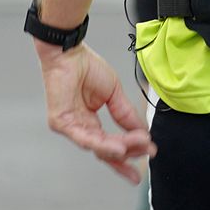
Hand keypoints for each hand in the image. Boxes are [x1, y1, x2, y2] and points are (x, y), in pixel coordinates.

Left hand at [35, 42, 155, 183]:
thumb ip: (126, 115)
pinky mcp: (61, 123)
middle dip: (129, 153)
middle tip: (148, 152)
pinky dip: (103, 145)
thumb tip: (143, 132)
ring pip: (98, 147)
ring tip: (140, 147)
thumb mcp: (114, 94)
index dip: (128, 154)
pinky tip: (119, 148)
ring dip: (120, 149)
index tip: (147, 156)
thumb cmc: (85, 67)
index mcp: (89, 122)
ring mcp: (69, 127)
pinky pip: (85, 138)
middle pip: (105, 151)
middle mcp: (79, 128)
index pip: (109, 145)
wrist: (69, 52)